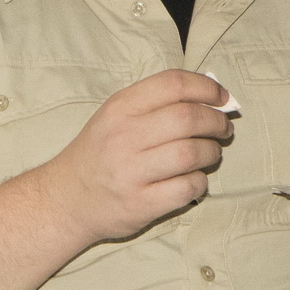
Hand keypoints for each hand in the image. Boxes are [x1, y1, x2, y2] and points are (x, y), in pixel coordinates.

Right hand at [41, 70, 234, 243]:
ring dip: (212, 152)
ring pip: (191, 153)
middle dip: (216, 121)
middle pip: (188, 118)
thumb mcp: (116, 117)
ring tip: (211, 153)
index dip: (206, 88)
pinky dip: (200, 182)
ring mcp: (131, 172)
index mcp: (120, 108)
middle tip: (223, 128)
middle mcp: (123, 137)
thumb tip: (212, 98)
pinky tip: (194, 179)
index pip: (173, 84)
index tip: (221, 97)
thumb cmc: (100, 153)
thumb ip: (156, 104)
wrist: (66, 199)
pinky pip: (187, 188)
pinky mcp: (141, 204)